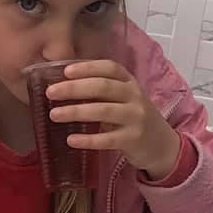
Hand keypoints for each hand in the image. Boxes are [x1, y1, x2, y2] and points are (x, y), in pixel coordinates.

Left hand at [43, 59, 181, 180]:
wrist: (161, 145)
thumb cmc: (133, 118)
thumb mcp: (123, 98)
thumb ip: (101, 91)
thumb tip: (63, 85)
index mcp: (129, 82)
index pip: (110, 68)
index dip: (87, 68)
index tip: (65, 71)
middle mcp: (134, 96)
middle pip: (103, 87)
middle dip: (74, 88)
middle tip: (51, 92)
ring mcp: (136, 117)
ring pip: (104, 111)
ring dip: (76, 111)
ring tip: (54, 115)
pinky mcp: (134, 139)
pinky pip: (108, 139)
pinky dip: (88, 140)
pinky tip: (71, 140)